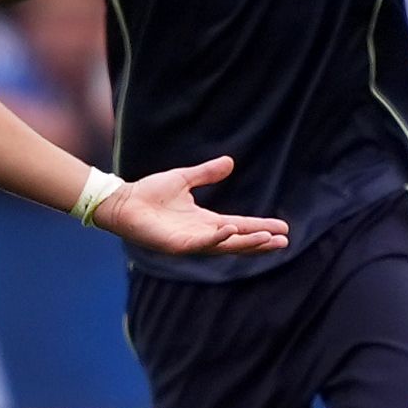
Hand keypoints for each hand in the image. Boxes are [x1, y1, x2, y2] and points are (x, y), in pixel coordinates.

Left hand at [91, 156, 291, 256]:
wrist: (122, 201)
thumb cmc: (149, 193)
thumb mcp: (184, 179)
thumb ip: (206, 174)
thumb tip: (230, 162)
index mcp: (205, 221)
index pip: (240, 226)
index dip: (260, 227)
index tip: (282, 229)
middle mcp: (201, 235)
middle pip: (238, 241)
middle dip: (261, 242)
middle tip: (284, 241)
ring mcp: (190, 242)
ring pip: (224, 245)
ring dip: (246, 243)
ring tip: (268, 239)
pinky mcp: (176, 245)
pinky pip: (201, 243)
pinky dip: (217, 238)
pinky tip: (232, 230)